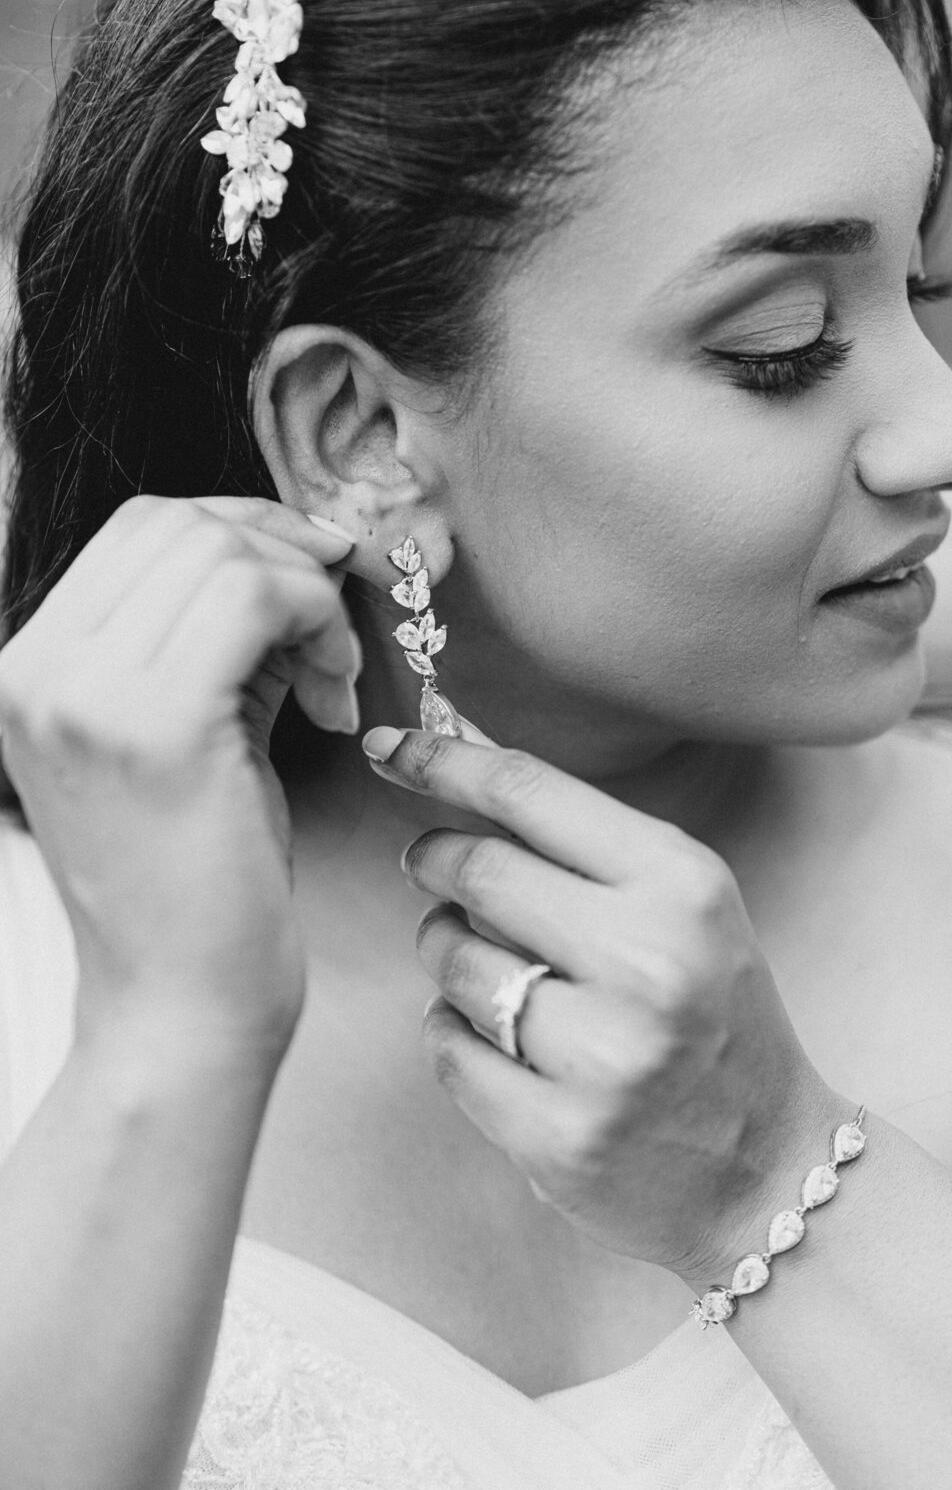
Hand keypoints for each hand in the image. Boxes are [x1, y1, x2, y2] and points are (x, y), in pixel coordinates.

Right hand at [0, 496, 358, 1063]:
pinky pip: (258, 598)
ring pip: (222, 551)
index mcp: (30, 670)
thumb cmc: (199, 886)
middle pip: (178, 523)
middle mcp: (36, 672)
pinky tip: (334, 701)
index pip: (141, 530)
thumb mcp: (191, 731)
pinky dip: (319, 625)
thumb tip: (292, 550)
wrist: (179, 1014)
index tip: (310, 583)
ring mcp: (83, 696)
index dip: (244, 532)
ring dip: (308, 595)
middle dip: (281, 552)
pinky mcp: (153, 727)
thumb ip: (217, 640)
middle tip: (333, 625)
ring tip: (330, 678)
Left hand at [363, 727, 843, 1283]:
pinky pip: (449, 1052)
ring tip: (475, 960)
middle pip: (478, 871)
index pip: (532, 792)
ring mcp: (606, 1057)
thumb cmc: (714, 1013)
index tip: (388, 750)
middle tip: (427, 863)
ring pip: (453, 965)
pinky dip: (451, 1032)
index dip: (444, 761)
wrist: (770, 1167)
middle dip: (433, 859)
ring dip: (442, 952)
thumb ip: (582, 837)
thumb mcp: (684, 903)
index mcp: (683, 887)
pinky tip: (490, 1036)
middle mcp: (649, 963)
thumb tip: (461, 747)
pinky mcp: (562, 1137)